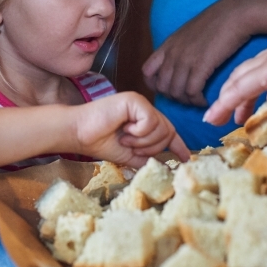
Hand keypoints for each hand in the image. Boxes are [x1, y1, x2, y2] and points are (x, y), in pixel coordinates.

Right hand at [75, 92, 189, 168]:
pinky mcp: (134, 100)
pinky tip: (124, 129)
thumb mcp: (129, 155)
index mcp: (143, 120)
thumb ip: (148, 159)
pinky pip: (150, 121)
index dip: (178, 145)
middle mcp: (144, 109)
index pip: (168, 131)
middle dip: (153, 147)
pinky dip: (139, 131)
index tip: (186, 158)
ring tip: (125, 139)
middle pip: (168, 131)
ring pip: (160, 127)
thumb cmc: (100, 142)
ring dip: (143, 141)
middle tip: (133, 148)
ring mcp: (140, 103)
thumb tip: (168, 167)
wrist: (79, 134)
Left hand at [143, 0, 249, 106]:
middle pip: (162, 87)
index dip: (155, 85)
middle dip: (174, 98)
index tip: (170, 90)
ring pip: (176, 93)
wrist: (235, 13)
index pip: (147, 72)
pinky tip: (206, 100)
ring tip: (199, 100)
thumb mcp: (190, 34)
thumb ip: (181, 49)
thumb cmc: (218, 22)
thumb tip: (181, 66)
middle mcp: (172, 53)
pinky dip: (198, 101)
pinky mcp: (200, 66)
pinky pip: (192, 92)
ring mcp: (185, 59)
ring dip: (188, 101)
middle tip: (189, 98)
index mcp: (168, 44)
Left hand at [203, 25, 266, 125]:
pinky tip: (214, 116)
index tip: (260, 98)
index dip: (261, 81)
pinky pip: (240, 90)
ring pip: (240, 81)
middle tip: (235, 114)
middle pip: (249, 72)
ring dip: (226, 100)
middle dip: (238, 93)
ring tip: (215, 118)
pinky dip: (224, 103)